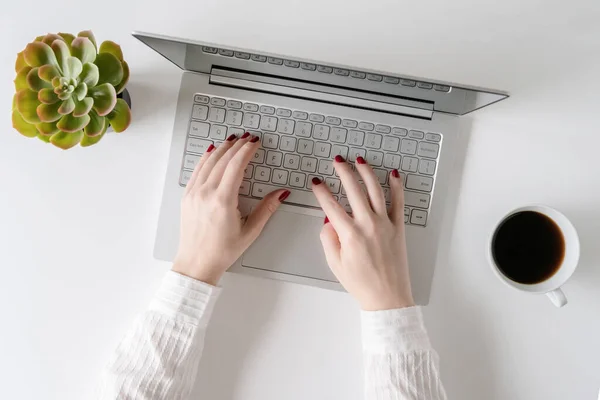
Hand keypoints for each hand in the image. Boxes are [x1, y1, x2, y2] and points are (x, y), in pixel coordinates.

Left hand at [173, 133, 289, 284]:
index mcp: (223, 201)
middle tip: (248, 138)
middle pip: (223, 160)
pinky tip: (212, 151)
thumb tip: (281, 193)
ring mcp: (194, 193)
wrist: (197, 263)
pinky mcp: (187, 196)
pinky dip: (206, 158)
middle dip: (237, 146)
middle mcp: (206, 193)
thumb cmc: (223, 251)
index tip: (255, 142)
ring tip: (233, 140)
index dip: (247, 151)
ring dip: (222, 148)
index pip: (236, 166)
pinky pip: (197, 170)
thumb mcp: (250, 231)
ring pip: (208, 162)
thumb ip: (267, 209)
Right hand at [312, 156, 413, 310]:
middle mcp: (368, 225)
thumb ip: (329, 239)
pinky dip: (396, 186)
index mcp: (350, 234)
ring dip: (366, 172)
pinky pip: (398, 202)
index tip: (316, 182)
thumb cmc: (362, 284)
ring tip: (359, 160)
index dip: (320, 191)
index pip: (330, 205)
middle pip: (353, 190)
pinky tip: (393, 174)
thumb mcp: (335, 264)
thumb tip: (328, 221)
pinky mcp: (398, 227)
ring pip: (375, 190)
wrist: (387, 297)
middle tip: (337, 161)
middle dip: (343, 171)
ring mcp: (385, 224)